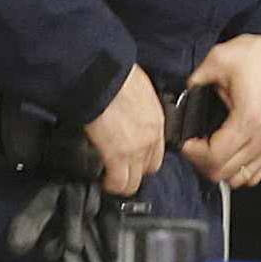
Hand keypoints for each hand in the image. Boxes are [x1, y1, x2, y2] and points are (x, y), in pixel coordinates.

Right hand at [83, 63, 166, 196]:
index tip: (135, 158)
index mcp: (157, 121)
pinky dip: (111, 185)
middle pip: (149, 169)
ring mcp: (135, 149)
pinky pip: (117, 182)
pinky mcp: (115, 155)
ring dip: (123, 183)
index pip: (158, 151)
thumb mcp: (139, 91)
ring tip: (111, 181)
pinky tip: (103, 183)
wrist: (102, 76)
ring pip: (133, 181)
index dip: (145, 158)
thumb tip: (128, 111)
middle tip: (121, 170)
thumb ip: (139, 108)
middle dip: (135, 172)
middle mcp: (150, 138)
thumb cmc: (116, 76)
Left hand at [181, 33, 260, 189]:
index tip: (186, 143)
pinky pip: (256, 173)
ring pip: (239, 178)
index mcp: (248, 119)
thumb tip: (185, 93)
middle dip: (202, 162)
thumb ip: (196, 79)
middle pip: (224, 172)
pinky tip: (228, 156)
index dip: (193, 154)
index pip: (214, 157)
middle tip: (193, 146)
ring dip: (220, 169)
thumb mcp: (221, 58)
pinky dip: (239, 171)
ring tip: (208, 152)